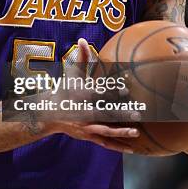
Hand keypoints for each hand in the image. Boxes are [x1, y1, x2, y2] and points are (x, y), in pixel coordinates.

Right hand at [49, 38, 139, 152]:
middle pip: (105, 113)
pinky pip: (106, 142)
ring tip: (136, 132)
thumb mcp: (72, 75)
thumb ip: (81, 58)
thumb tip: (83, 40)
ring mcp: (87, 127)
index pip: (98, 92)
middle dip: (121, 114)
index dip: (111, 90)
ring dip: (121, 132)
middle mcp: (85, 112)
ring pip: (106, 131)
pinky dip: (119, 146)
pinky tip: (133, 149)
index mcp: (83, 96)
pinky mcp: (89, 137)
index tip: (126, 88)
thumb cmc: (65, 91)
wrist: (49, 114)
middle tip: (137, 113)